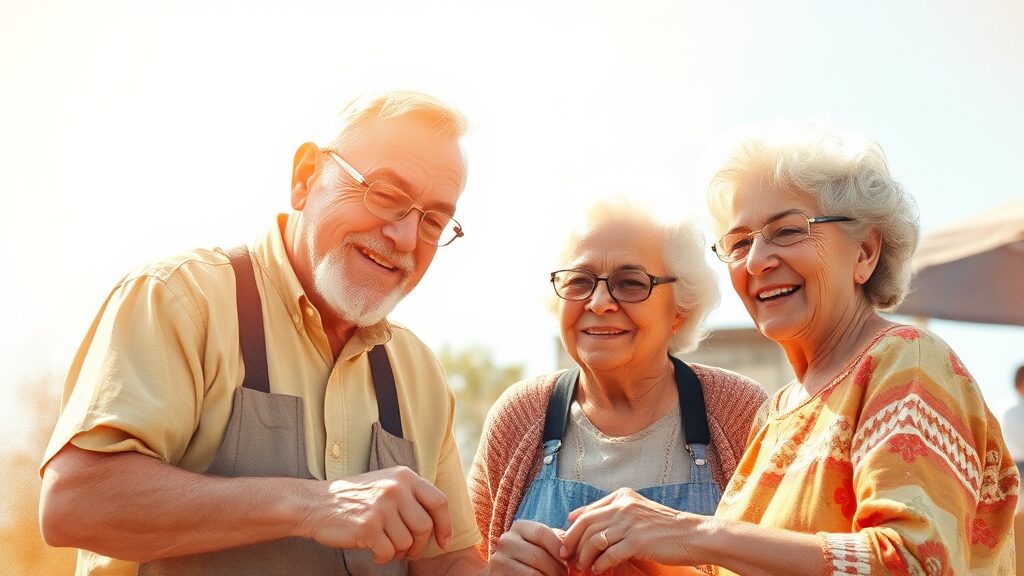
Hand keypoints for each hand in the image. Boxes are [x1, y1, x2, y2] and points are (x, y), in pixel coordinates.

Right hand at [298, 466, 451, 562]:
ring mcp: (381, 506)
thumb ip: (410, 495)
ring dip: (398, 551)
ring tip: (385, 546)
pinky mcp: (368, 526)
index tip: (443, 540)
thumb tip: (437, 522)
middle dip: (420, 545)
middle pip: (425, 526)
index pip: (439, 501)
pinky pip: (388, 552)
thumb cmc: (352, 498)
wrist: (314, 503)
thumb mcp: (385, 483)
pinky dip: (383, 557)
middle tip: (409, 551)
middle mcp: (395, 488)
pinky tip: (373, 551)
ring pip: (407, 542)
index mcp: (403, 476)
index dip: (445, 525)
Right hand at [487, 520, 566, 574]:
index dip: (559, 548)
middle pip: (540, 556)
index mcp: (519, 527)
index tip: (567, 560)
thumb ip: (557, 539)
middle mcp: (506, 540)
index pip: (543, 533)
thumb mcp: (541, 543)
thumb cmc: (530, 555)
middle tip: (564, 575)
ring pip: (535, 574)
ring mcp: (499, 559)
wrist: (505, 569)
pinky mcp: (497, 575)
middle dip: (557, 570)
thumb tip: (575, 544)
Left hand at [561, 488, 703, 573]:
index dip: (573, 529)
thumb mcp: (636, 510)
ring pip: (595, 541)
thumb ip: (610, 511)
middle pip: (586, 525)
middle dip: (572, 543)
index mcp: (622, 496)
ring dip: (585, 557)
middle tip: (566, 556)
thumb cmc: (664, 526)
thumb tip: (575, 516)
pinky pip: (610, 555)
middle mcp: (624, 506)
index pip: (587, 512)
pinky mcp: (638, 541)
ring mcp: (631, 523)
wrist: (693, 535)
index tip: (565, 542)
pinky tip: (598, 570)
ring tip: (582, 566)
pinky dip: (600, 564)